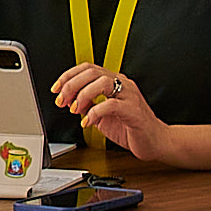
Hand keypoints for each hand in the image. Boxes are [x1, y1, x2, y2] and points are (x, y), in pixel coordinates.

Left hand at [53, 65, 169, 162]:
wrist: (155, 142)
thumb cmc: (131, 127)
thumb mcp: (102, 114)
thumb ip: (88, 105)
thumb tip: (70, 101)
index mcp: (114, 82)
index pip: (87, 68)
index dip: (68, 76)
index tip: (55, 89)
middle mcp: (122, 84)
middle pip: (92, 72)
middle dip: (71, 85)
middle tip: (62, 100)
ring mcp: (129, 95)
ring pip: (102, 82)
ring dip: (82, 95)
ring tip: (74, 110)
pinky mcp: (133, 110)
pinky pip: (111, 105)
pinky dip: (94, 112)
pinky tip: (88, 122)